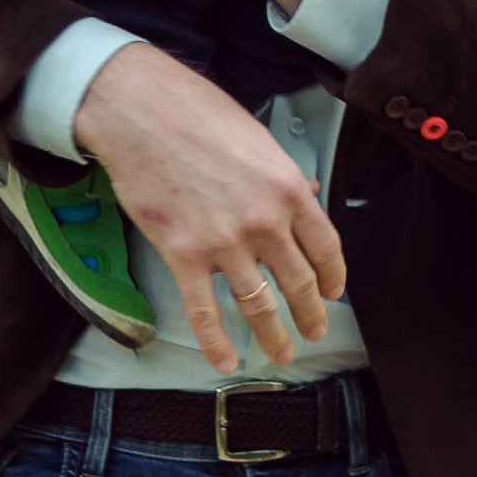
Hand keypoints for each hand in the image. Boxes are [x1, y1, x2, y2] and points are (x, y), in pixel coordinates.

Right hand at [73, 43, 345, 373]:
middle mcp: (264, 221)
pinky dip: (216, 342)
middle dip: (310, 313)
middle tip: (315, 331)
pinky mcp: (183, 255)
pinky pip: (205, 311)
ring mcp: (225, 242)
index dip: (334, 276)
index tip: (334, 293)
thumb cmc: (199, 117)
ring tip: (282, 354)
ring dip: (273, 335)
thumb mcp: (259, 141)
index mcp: (289, 189)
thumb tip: (309, 196)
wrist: (142, 114)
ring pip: (258, 304)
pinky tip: (225, 361)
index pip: (326, 246)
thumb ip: (285, 177)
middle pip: (299, 281)